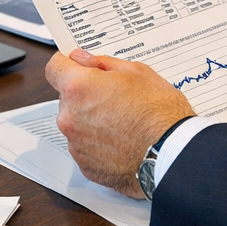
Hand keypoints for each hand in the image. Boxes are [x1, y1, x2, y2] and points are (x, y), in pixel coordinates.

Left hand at [45, 48, 194, 198]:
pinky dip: (99, 144)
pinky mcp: (85, 166)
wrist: (172, 155)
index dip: (67, 64)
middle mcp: (69, 117)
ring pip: (76, 124)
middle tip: (115, 97)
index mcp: (79, 88)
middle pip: (67, 98)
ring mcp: (76, 144)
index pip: (54, 68)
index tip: (78, 66)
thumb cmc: (159, 113)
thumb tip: (83, 59)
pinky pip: (86, 148)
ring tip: (124, 123)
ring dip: (92, 120)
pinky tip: (122, 142)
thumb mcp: (137, 72)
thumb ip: (103, 63)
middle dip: (86, 95)